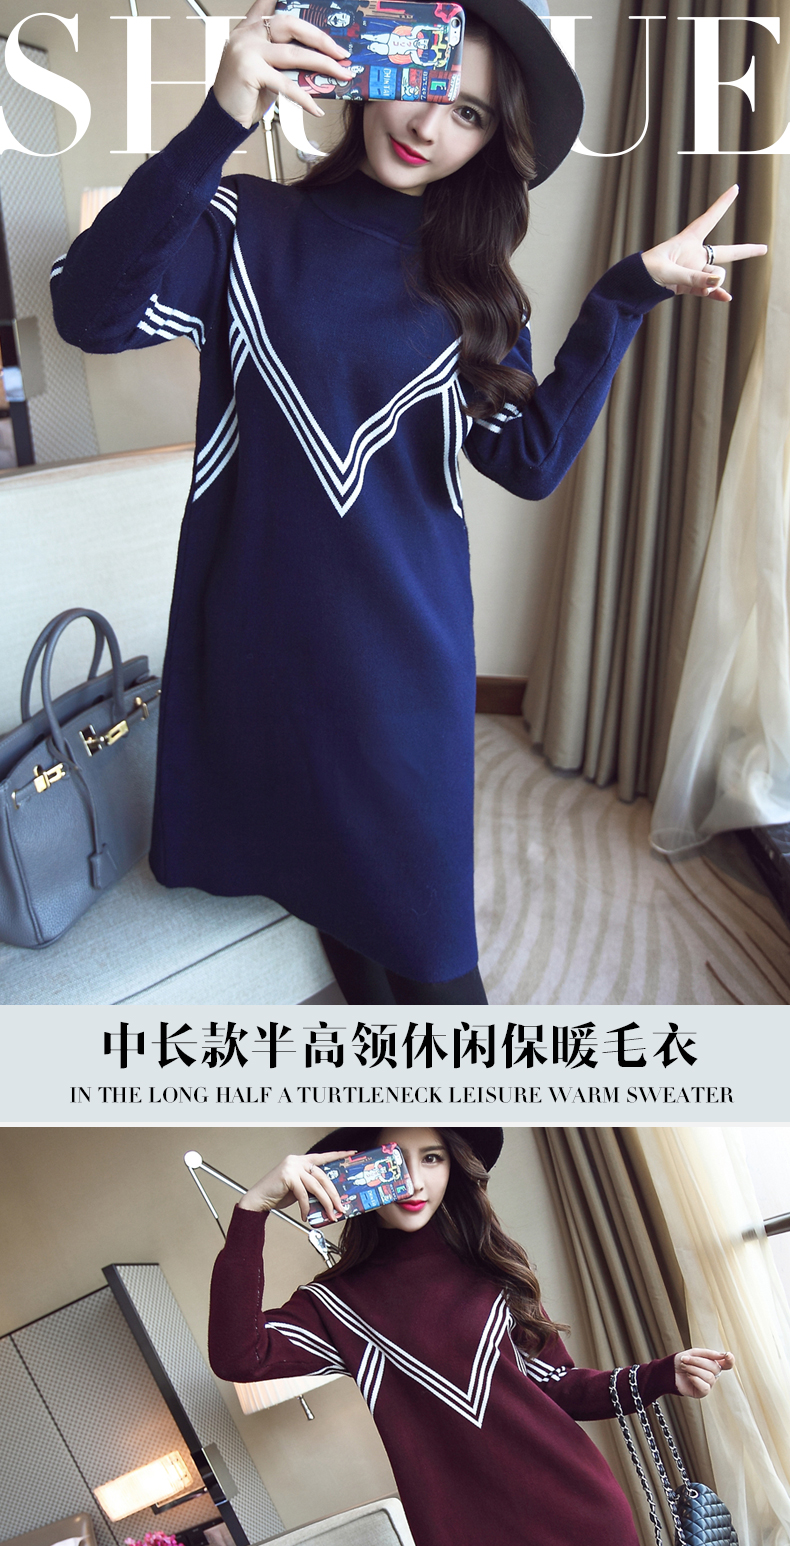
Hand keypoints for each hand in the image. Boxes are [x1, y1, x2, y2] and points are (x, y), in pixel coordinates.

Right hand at [213, 0, 354, 124]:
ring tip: (342, 74)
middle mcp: (247, 34)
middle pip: (291, 24)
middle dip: (321, 38)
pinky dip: (304, 98)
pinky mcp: (249, 71)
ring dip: (323, 65)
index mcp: (250, 28)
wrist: (223, 119)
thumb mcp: (266, 69)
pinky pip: (285, 83)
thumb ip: (283, 57)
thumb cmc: (246, 94)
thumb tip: (319, 60)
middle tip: (342, 52)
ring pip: (293, 53)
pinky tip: (317, 108)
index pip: (270, 3)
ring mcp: (246, 50)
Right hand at [238, 1149, 354, 1219]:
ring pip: (316, 1186)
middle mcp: (297, 1161)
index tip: (351, 1153)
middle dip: (333, 1194)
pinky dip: (306, 1207)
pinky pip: (303, 1194)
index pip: (323, 1157)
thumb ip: (311, 1188)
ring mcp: (292, 1167)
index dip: (337, 1155)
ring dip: (325, 1203)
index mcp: (301, 1161)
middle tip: (341, 1207)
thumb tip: (329, 1199)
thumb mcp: (298, 1189)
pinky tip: (305, 1215)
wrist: (258, 1199)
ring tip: (330, 1214)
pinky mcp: (288, 1176)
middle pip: (323, 1177)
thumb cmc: (278, 1194)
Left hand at [641, 186, 766, 301]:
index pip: (710, 218)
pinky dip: (716, 294)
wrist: (633, 286)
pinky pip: (708, 289)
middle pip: (725, 251)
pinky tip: (726, 299)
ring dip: (712, 284)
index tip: (735, 188)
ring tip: (703, 288)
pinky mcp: (690, 285)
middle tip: (764, 248)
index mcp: (688, 240)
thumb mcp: (669, 272)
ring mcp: (694, 270)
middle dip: (745, 251)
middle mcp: (695, 254)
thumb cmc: (646, 272)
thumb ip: (694, 277)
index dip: (723, 203)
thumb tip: (718, 281)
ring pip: (714, 276)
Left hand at [674, 1347, 734, 1397]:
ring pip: (709, 1377)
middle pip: (715, 1368)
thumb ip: (709, 1354)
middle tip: (685, 1359)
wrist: (670, 1370)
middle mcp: (713, 1374)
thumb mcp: (695, 1352)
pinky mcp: (702, 1392)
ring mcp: (709, 1384)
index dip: (730, 1360)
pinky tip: (688, 1376)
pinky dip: (694, 1379)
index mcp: (713, 1363)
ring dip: (694, 1369)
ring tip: (684, 1367)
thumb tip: (723, 1355)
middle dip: (698, 1361)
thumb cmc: (683, 1360)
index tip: (727, 1355)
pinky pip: (705, 1387)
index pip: (727, 1364)